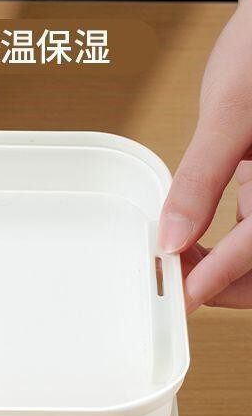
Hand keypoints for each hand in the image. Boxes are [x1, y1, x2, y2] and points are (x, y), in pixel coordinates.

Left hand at [159, 0, 251, 311]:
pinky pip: (250, 229)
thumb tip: (172, 238)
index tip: (181, 302)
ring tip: (174, 263)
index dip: (217, 282)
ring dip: (220, 267)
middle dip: (222, 283)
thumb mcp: (232, 113)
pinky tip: (191, 239)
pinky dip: (223, 245)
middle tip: (172, 283)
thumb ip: (202, 180)